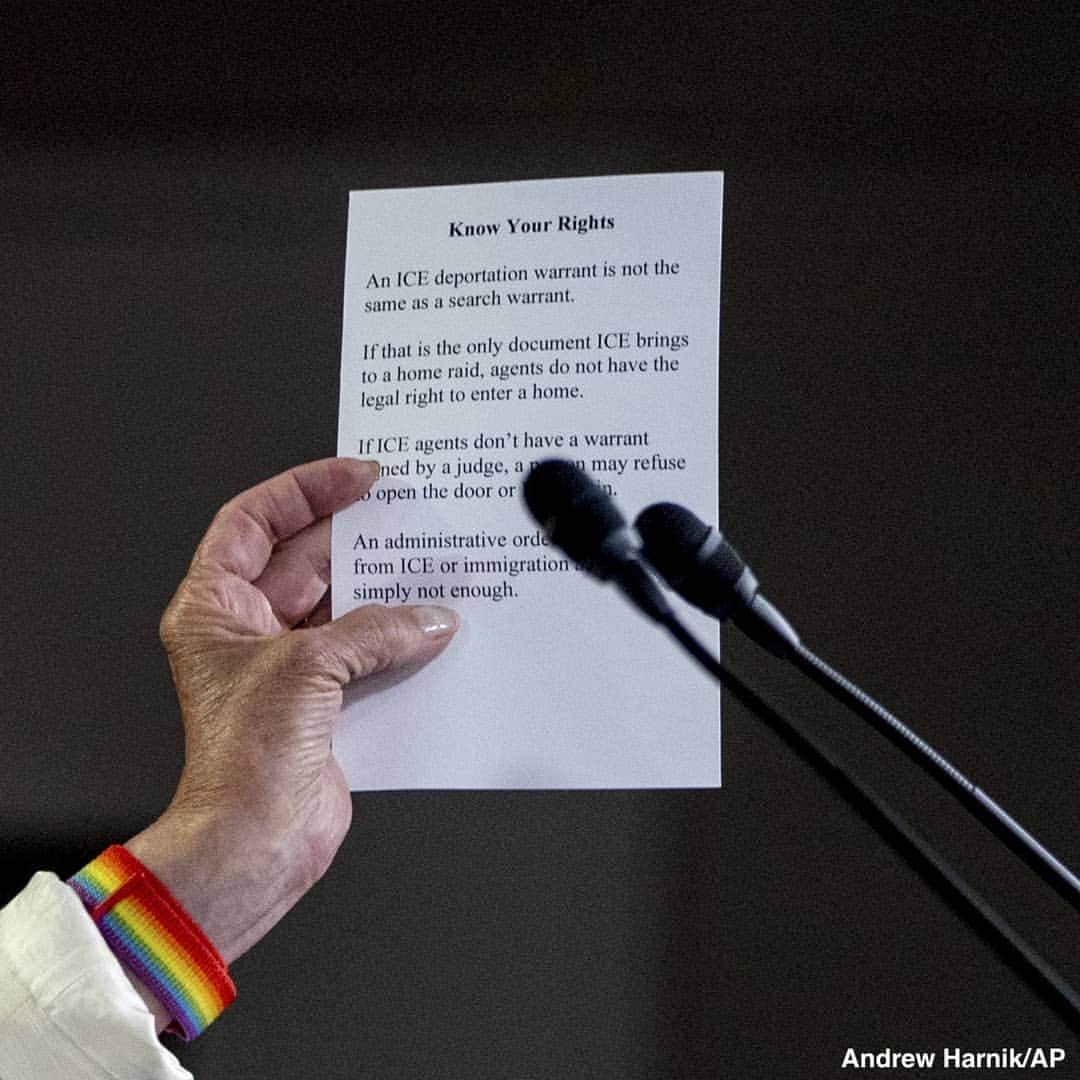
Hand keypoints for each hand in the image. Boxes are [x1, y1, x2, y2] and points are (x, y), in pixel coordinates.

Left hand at [125, 459, 456, 991]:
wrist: (258, 843)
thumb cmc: (245, 762)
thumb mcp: (308, 668)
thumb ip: (376, 631)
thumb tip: (429, 617)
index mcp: (215, 608)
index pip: (254, 521)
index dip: (305, 489)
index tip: (357, 477)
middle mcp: (250, 630)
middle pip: (307, 559)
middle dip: (358, 537)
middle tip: (408, 514)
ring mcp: (290, 664)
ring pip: (345, 605)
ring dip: (387, 589)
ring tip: (430, 564)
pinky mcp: (325, 699)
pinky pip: (369, 651)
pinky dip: (401, 638)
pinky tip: (434, 628)